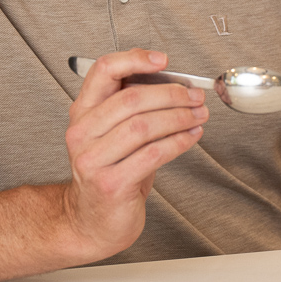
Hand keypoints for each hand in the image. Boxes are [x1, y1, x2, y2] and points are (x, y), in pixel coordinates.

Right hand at [61, 48, 207, 260]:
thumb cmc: (110, 173)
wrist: (93, 222)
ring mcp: (93, 160)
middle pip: (131, 98)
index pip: (103, 71)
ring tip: (198, 115)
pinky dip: (179, 141)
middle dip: (172, 94)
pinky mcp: (110, 184)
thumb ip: (133, 107)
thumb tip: (173, 83)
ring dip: (179, 117)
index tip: (163, 60)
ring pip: (144, 126)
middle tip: (195, 96)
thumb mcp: (114, 134)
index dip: (135, 59)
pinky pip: (153, 154)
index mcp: (82, 112)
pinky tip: (191, 136)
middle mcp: (82, 133)